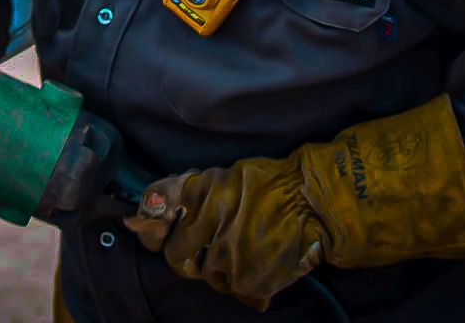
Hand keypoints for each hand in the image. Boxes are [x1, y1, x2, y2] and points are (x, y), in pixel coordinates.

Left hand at [124, 96, 464, 309]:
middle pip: (174, 253)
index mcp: (201, 190)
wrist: (323, 205)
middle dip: (185, 250)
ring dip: (217, 265)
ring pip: (203, 274)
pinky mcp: (248, 281)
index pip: (154, 208)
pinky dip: (244, 281)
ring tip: (242, 248)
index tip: (143, 225)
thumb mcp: (228, 175)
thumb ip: (184, 191)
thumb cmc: (276, 185)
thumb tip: (141, 212)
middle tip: (209, 242)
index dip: (146, 221)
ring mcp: (228, 255)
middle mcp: (208, 222)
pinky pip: (233, 290)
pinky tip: (258, 263)